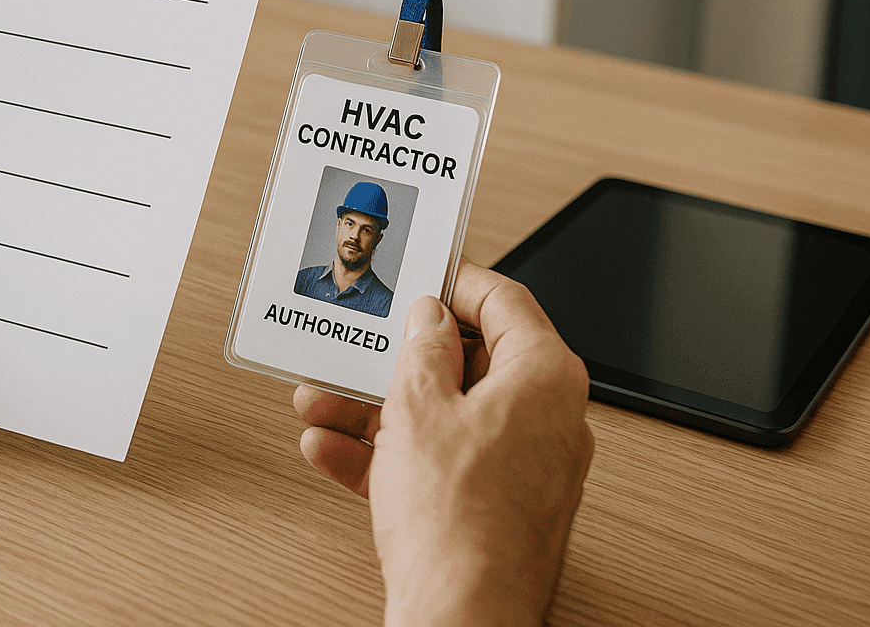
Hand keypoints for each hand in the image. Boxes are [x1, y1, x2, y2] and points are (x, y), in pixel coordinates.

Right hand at [294, 262, 593, 626]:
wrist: (463, 617)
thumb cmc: (459, 522)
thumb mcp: (418, 407)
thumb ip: (422, 349)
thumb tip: (428, 320)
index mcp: (546, 377)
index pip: (505, 302)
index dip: (455, 282)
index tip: (420, 277)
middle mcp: (547, 418)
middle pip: (467, 362)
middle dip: (395, 358)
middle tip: (357, 349)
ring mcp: (523, 465)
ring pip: (444, 415)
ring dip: (376, 407)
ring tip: (323, 403)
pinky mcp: (496, 504)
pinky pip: (439, 461)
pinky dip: (387, 453)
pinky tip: (334, 450)